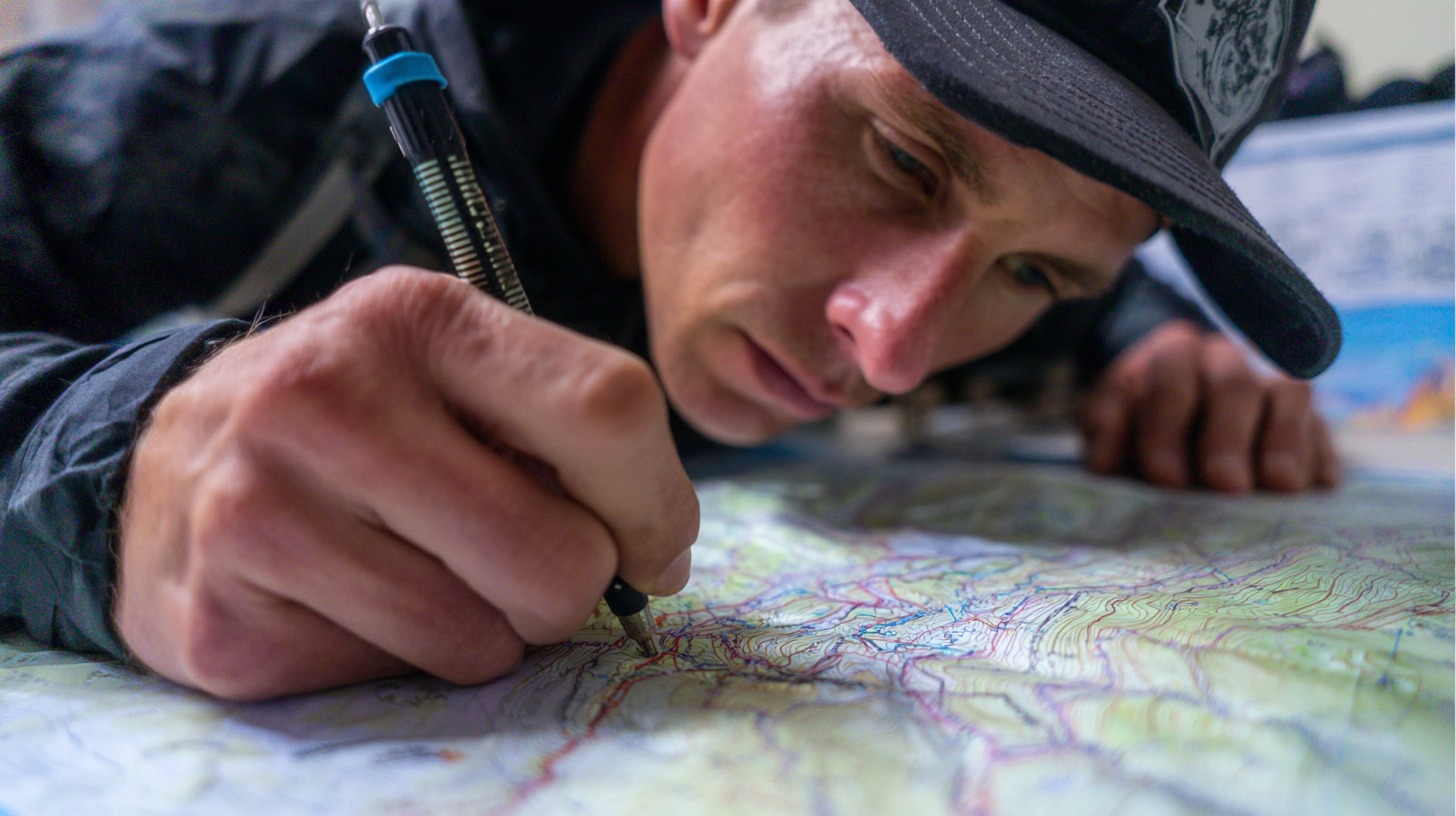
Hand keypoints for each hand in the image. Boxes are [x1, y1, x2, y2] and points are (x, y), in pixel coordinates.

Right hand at [114, 267, 697, 699]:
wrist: (168, 462)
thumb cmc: (359, 417)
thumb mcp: (455, 373)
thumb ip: (561, 432)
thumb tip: (655, 546)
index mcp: (417, 316)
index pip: (606, 409)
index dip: (656, 501)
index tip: (648, 542)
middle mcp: (326, 394)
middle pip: (554, 553)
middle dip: (570, 586)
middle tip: (528, 567)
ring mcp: (259, 503)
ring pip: (479, 636)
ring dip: (485, 628)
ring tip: (425, 571)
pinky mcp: (221, 610)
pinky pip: (396, 672)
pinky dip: (403, 654)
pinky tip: (351, 597)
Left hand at [1077, 320, 1339, 492]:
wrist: (1174, 409)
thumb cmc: (1136, 420)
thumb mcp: (1108, 419)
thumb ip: (1105, 431)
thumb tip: (1106, 462)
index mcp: (1171, 354)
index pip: (1171, 375)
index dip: (1167, 426)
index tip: (1165, 479)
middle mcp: (1225, 359)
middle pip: (1233, 383)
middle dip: (1227, 436)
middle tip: (1224, 485)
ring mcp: (1270, 383)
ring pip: (1288, 392)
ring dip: (1283, 440)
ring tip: (1279, 486)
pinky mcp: (1307, 415)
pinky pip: (1322, 423)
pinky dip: (1319, 453)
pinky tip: (1316, 485)